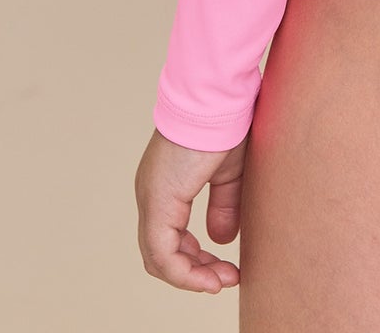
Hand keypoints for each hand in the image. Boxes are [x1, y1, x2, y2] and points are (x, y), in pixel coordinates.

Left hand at [135, 126, 245, 292]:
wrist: (218, 97)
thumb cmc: (226, 123)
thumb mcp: (228, 173)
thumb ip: (223, 206)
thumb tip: (220, 241)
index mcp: (165, 186)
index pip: (170, 238)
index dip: (195, 259)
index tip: (226, 267)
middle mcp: (151, 194)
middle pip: (162, 253)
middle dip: (196, 272)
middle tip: (227, 279)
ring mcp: (151, 199)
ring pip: (159, 259)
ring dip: (192, 277)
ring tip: (223, 281)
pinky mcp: (158, 203)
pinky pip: (163, 255)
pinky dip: (185, 274)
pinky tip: (210, 279)